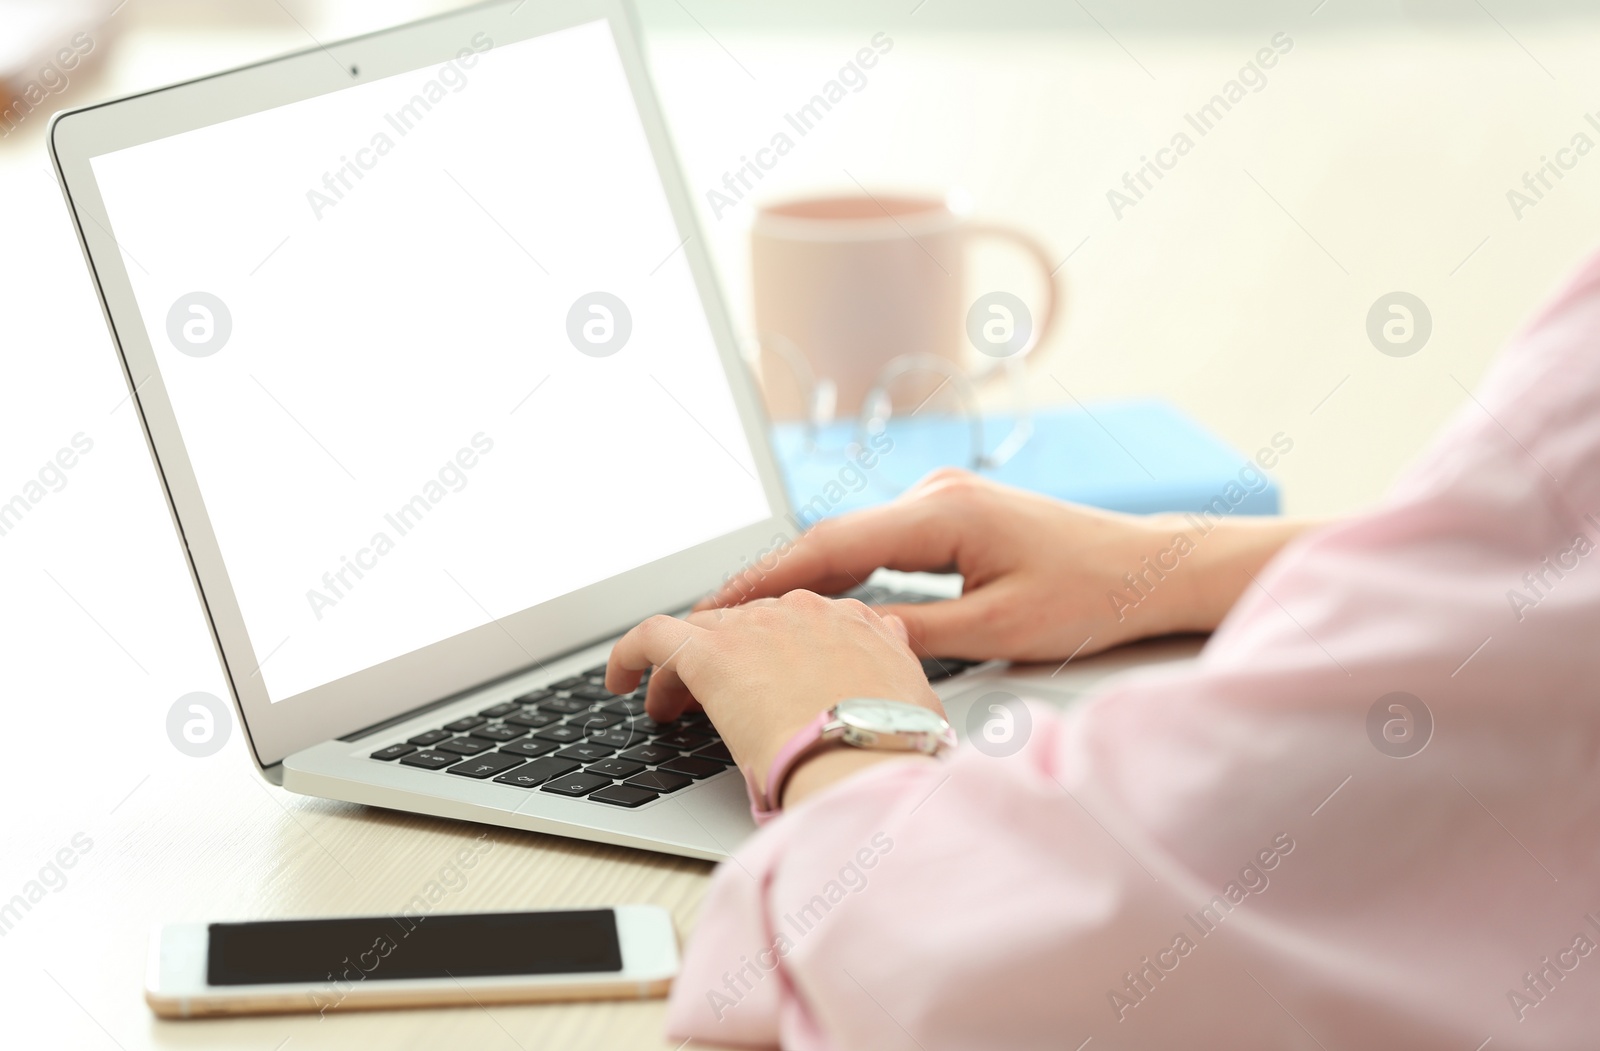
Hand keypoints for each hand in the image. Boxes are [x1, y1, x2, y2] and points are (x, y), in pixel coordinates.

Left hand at [604, 591, 943, 800]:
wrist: (865, 757)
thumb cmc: (893, 743)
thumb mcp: (914, 694)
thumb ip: (895, 659)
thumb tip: (893, 635)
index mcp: (850, 621)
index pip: (794, 624)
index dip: (768, 656)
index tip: (758, 686)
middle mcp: (802, 612)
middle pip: (744, 627)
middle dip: (724, 665)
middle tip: (709, 706)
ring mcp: (755, 627)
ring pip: (699, 634)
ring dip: (680, 672)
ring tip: (670, 710)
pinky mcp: (709, 650)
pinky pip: (652, 636)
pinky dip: (629, 654)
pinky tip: (617, 681)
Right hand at [699, 468, 1318, 663]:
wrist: (1158, 568)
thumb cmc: (1095, 594)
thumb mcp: (1001, 628)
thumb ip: (913, 635)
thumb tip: (841, 644)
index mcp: (941, 512)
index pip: (828, 547)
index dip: (764, 582)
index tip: (711, 610)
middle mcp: (934, 494)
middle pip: (827, 541)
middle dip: (767, 583)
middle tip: (706, 623)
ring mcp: (942, 501)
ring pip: (849, 543)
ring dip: (800, 580)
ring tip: (744, 621)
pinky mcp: (953, 519)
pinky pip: (878, 546)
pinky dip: (838, 575)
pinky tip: (813, 603)